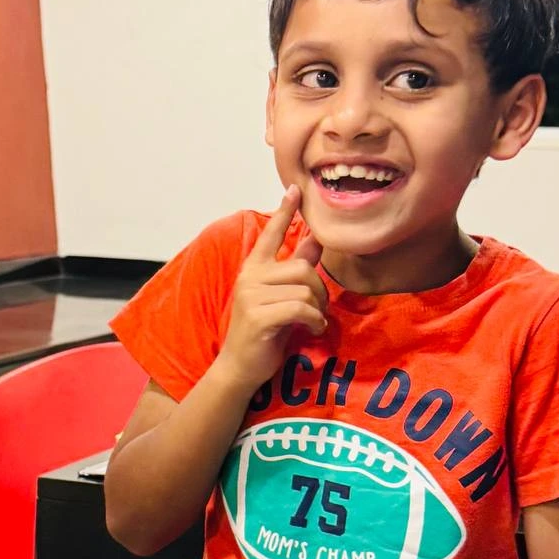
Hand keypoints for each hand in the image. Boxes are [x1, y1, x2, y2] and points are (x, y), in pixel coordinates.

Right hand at [213, 187, 327, 391]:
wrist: (239, 368)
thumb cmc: (263, 333)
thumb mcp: (281, 297)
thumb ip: (296, 268)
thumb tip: (316, 240)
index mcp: (253, 269)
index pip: (270, 235)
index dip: (284, 212)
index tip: (296, 190)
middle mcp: (250, 277)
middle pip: (302, 268)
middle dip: (319, 290)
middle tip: (318, 310)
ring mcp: (251, 296)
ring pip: (304, 289)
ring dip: (318, 309)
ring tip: (313, 322)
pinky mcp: (259, 316)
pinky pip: (301, 308)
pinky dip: (314, 321)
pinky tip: (313, 330)